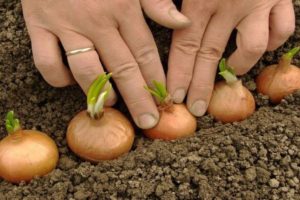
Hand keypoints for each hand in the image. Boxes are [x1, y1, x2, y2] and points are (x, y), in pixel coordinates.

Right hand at [21, 0, 189, 128]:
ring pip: (86, 70)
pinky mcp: (38, 26)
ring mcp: (66, 25)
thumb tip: (182, 22)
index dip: (156, 80)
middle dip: (138, 98)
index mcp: (123, 8)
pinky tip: (69, 83)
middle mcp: (96, 21)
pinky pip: (47, 62)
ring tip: (113, 105)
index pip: (145, 53)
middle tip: (149, 121)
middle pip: (122, 68)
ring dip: (101, 93)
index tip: (165, 101)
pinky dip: (58, 77)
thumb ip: (156, 1)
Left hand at [167, 0, 294, 115]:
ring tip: (232, 71)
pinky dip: (273, 42)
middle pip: (211, 54)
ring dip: (240, 65)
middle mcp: (230, 3)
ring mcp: (259, 1)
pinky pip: (282, 29)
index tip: (176, 96)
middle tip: (196, 108)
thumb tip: (172, 24)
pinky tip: (261, 45)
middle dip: (202, 85)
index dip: (180, 73)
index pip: (186, 45)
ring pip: (252, 47)